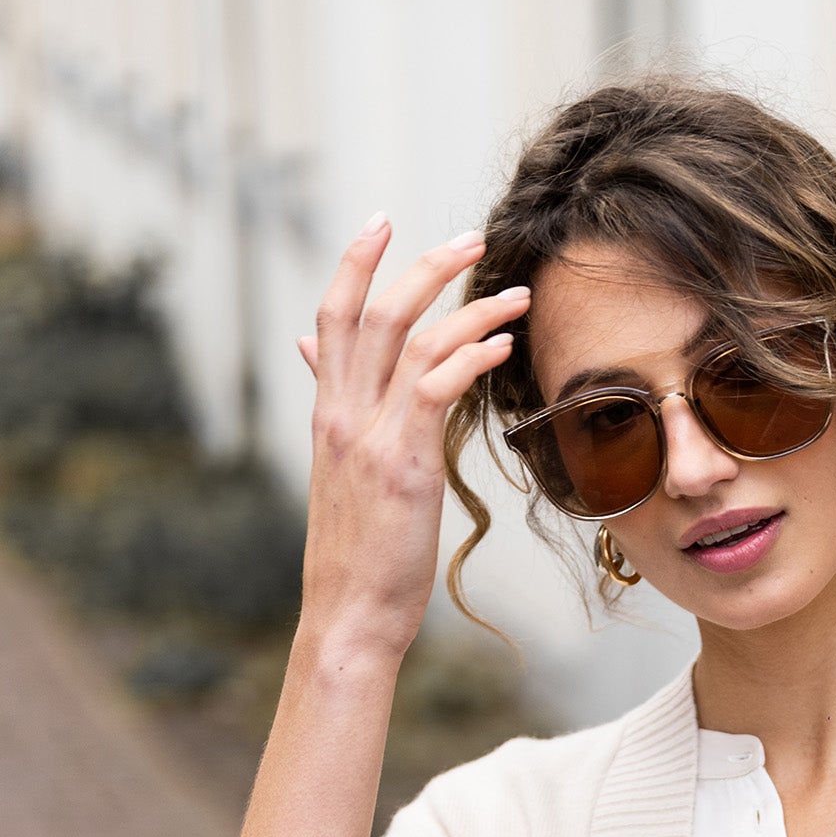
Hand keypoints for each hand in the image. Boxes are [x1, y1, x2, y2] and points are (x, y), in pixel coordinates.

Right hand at [293, 216, 529, 662]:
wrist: (348, 615)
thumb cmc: (356, 555)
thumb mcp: (342, 475)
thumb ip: (337, 413)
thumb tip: (316, 362)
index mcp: (328, 413)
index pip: (333, 316)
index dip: (355, 263)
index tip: (382, 221)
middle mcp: (343, 415)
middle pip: (377, 312)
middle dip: (424, 266)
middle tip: (472, 238)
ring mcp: (371, 437)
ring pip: (415, 343)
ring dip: (471, 310)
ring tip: (518, 295)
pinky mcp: (404, 465)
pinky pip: (436, 390)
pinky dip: (471, 358)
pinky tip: (502, 347)